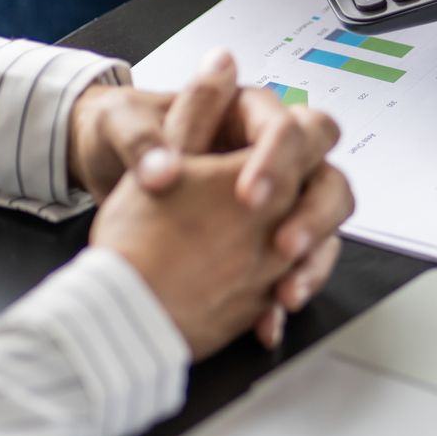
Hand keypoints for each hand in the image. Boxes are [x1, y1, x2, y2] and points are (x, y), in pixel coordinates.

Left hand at [75, 50, 352, 347]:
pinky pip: (298, 268)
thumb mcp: (121, 127)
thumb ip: (142, 142)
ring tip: (286, 294)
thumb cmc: (121, 142)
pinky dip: (287, 292)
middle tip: (283, 245)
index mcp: (245, 115)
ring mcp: (278, 202)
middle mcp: (272, 157)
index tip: (249, 197)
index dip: (278, 160)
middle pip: (326, 176)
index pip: (289, 128)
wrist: (110, 188)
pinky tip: (267, 320)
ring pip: (323, 226)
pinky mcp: (270, 242)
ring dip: (313, 260)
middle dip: (312, 214)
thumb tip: (161, 170)